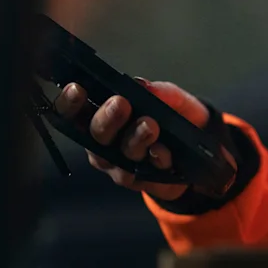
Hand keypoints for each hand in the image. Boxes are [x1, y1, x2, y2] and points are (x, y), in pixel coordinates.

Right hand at [53, 79, 208, 200]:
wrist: (198, 148)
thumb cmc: (172, 117)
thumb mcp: (170, 98)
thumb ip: (156, 91)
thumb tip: (141, 85)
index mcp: (102, 116)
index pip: (75, 111)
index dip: (69, 102)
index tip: (77, 89)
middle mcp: (103, 143)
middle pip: (94, 134)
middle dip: (106, 118)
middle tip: (120, 104)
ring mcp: (118, 165)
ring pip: (116, 157)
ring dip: (133, 139)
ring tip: (149, 126)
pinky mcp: (138, 181)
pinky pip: (142, 174)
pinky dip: (154, 159)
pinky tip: (162, 151)